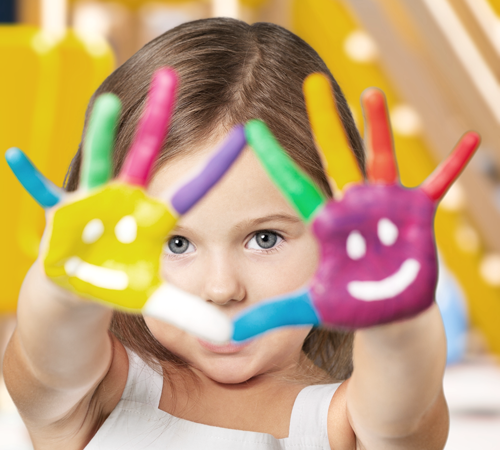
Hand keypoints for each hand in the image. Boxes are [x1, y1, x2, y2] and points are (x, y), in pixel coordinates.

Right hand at [6, 68, 245, 342]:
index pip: (191, 191)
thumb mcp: (156, 300)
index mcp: (151, 216)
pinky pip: (41, 194)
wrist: (77, 287)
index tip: (247, 134)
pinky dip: (28, 177)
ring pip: (97, 163)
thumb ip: (190, 313)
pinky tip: (13, 155)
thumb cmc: (118, 283)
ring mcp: (92, 203)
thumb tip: (230, 337)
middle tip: (172, 75)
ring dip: (101, 134)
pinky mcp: (61, 215)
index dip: (216, 169)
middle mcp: (124, 199)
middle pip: (144, 154)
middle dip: (157, 118)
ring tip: (107, 105)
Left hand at [233, 73, 479, 340]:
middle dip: (323, 121)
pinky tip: (469, 139)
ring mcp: (384, 207)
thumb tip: (223, 336)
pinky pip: (438, 186)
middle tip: (310, 83)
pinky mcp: (414, 215)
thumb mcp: (307, 307)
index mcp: (325, 223)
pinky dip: (453, 165)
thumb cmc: (346, 305)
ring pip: (378, 160)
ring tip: (370, 93)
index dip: (275, 159)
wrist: (385, 314)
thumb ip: (267, 315)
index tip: (249, 130)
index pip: (293, 186)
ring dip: (377, 128)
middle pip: (334, 157)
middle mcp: (352, 206)